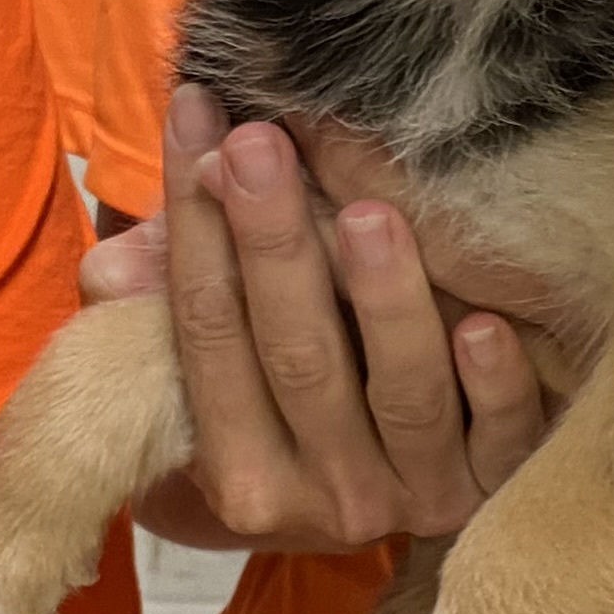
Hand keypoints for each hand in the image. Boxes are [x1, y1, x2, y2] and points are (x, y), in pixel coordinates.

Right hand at [108, 85, 552, 553]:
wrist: (394, 494)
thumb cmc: (288, 398)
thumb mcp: (211, 369)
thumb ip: (158, 310)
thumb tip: (113, 268)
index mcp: (237, 471)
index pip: (207, 332)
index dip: (195, 223)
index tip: (197, 115)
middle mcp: (324, 498)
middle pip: (297, 359)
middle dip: (274, 245)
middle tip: (259, 144)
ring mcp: (416, 497)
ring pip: (402, 395)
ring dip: (385, 303)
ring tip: (368, 216)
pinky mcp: (499, 489)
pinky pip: (501, 439)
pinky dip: (494, 385)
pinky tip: (485, 324)